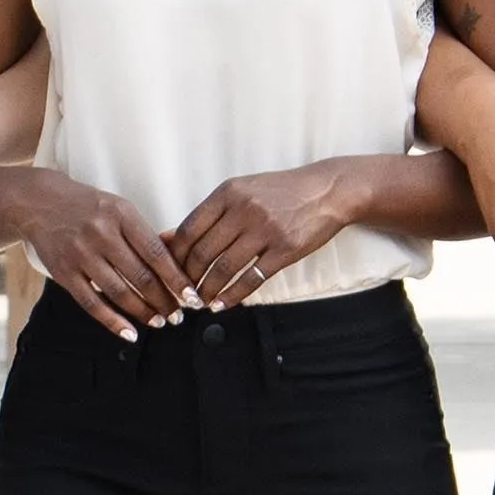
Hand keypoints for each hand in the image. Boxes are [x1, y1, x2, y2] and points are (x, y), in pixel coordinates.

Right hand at [9, 170, 192, 340]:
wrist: (40, 202)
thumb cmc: (90, 208)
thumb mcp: (120, 209)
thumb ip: (147, 234)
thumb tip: (181, 258)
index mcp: (121, 215)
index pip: (156, 252)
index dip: (176, 278)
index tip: (192, 296)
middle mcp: (101, 234)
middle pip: (140, 276)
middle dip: (163, 300)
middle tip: (178, 315)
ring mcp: (81, 254)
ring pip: (119, 292)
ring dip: (143, 312)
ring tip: (159, 322)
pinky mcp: (64, 272)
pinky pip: (92, 303)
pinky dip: (112, 321)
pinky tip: (129, 332)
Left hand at [165, 165, 362, 305]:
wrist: (327, 191)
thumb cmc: (281, 192)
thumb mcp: (241, 191)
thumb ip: (208, 214)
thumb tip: (167, 237)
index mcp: (228, 192)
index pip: (188, 230)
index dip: (174, 256)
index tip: (169, 271)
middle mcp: (244, 209)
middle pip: (202, 252)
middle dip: (188, 279)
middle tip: (183, 293)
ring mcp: (265, 230)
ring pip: (224, 268)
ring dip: (208, 290)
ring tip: (201, 301)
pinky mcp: (285, 249)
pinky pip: (252, 278)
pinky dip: (233, 295)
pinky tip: (224, 303)